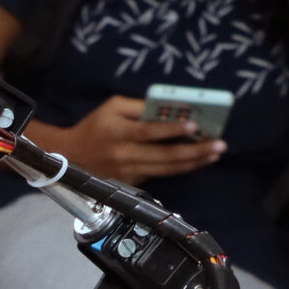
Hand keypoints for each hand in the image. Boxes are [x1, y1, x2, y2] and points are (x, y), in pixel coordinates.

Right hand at [34, 95, 225, 186]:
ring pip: (166, 169)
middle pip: (165, 155)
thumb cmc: (94, 126)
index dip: (173, 129)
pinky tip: (196, 162)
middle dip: (195, 151)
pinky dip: (179, 168)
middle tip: (219, 145)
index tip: (196, 125)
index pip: (149, 132)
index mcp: (119, 132)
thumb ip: (140, 106)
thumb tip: (170, 109)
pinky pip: (159, 175)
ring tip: (214, 154)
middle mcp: (124, 155)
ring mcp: (128, 172)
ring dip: (193, 162)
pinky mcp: (130, 182)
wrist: (69, 157)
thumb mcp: (112, 107)